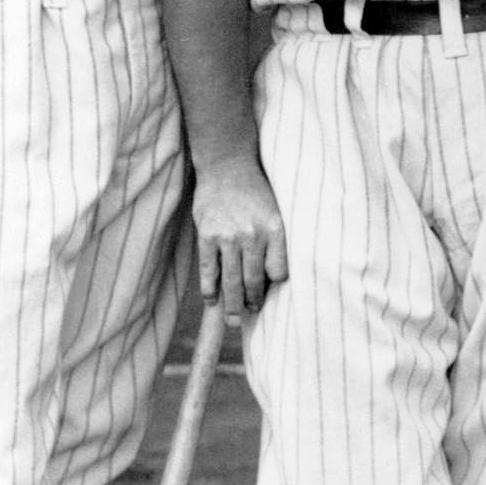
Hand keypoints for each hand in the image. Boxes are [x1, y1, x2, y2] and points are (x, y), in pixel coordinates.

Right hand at [191, 158, 288, 321]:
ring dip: (232, 304)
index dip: (273, 286)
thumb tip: (274, 278)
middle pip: (254, 281)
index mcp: (276, 229)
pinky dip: (210, 290)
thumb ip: (275, 241)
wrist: (227, 166)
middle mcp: (253, 235)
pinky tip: (212, 300)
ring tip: (233, 318)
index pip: (279, 273)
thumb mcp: (275, 211)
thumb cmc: (255, 191)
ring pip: (232, 281)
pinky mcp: (207, 236)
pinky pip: (210, 271)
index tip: (269, 293)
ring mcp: (228, 236)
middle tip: (250, 314)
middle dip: (252, 303)